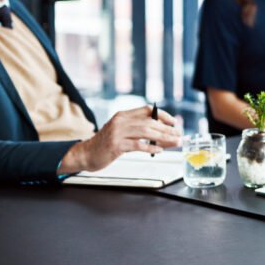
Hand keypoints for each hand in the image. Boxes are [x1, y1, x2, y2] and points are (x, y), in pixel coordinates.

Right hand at [60, 105, 180, 172]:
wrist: (85, 154)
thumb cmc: (106, 144)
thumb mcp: (122, 132)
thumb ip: (138, 130)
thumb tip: (164, 134)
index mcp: (123, 115)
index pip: (147, 110)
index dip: (163, 115)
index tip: (174, 122)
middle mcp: (120, 121)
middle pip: (150, 122)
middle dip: (167, 129)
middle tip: (179, 134)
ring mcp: (117, 133)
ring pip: (146, 132)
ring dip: (163, 137)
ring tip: (174, 142)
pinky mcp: (115, 145)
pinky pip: (137, 145)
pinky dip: (150, 147)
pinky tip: (159, 150)